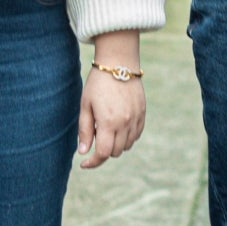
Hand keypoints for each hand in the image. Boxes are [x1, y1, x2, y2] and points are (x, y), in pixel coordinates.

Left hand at [78, 37, 146, 169]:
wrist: (119, 62)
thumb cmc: (98, 83)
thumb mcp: (86, 106)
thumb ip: (85, 130)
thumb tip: (83, 152)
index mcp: (109, 122)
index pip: (103, 154)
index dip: (93, 162)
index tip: (84, 163)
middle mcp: (125, 123)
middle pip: (115, 152)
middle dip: (103, 150)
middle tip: (95, 134)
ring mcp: (136, 118)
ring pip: (127, 145)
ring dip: (116, 144)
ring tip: (106, 127)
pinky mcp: (143, 113)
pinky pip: (136, 134)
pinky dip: (127, 136)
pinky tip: (118, 125)